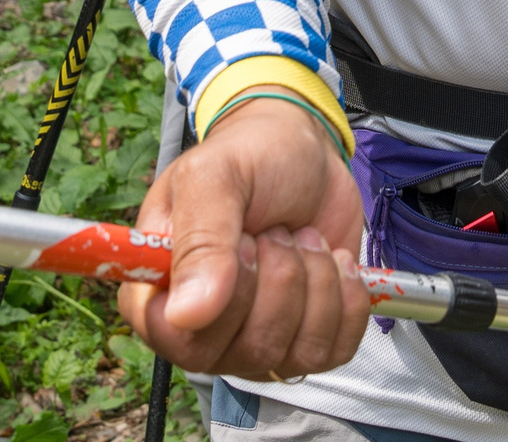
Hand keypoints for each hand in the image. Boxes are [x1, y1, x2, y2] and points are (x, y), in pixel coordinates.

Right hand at [118, 98, 371, 377]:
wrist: (307, 153)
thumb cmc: (250, 158)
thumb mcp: (216, 177)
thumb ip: (200, 240)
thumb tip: (187, 315)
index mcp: (159, 293)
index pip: (178, 339)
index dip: (226, 297)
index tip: (246, 242)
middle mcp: (202, 331)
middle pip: (246, 349)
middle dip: (280, 278)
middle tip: (275, 231)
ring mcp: (255, 343)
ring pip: (296, 354)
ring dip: (316, 283)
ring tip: (302, 237)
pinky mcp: (306, 343)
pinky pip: (335, 351)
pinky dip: (348, 299)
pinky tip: (335, 260)